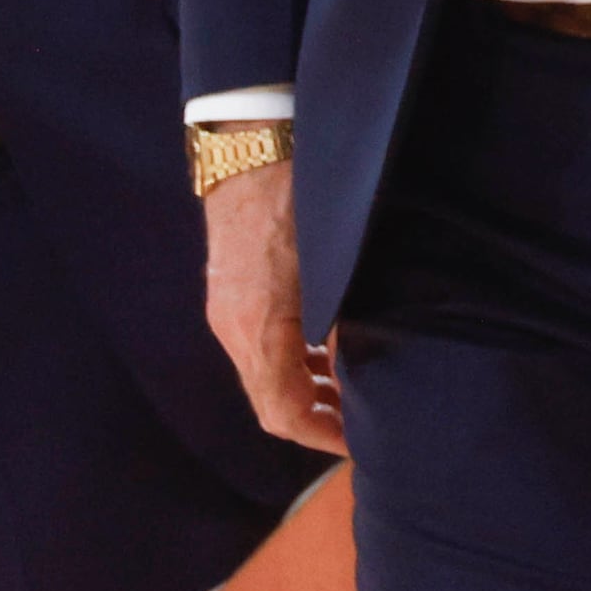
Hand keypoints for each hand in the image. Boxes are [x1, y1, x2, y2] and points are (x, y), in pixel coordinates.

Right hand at [200, 152, 341, 451]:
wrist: (253, 146)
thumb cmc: (304, 201)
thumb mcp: (337, 270)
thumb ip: (346, 326)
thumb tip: (366, 371)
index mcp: (257, 328)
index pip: (282, 412)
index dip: (323, 437)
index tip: (359, 444)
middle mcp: (231, 327)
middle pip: (269, 401)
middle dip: (315, 420)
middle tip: (360, 426)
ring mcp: (225, 310)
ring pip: (263, 375)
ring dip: (304, 390)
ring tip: (350, 393)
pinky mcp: (228, 293)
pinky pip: (257, 347)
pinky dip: (290, 361)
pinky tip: (326, 353)